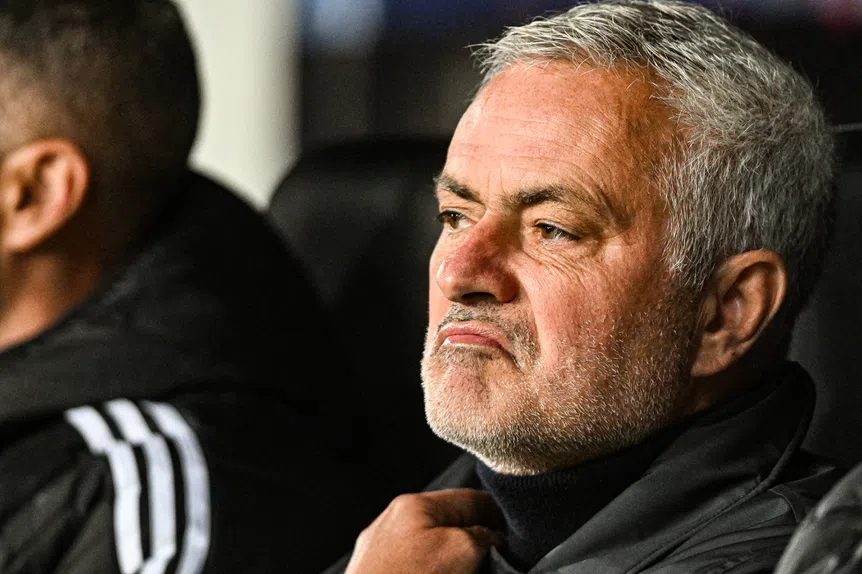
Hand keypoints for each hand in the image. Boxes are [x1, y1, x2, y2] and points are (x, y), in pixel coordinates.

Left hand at [345, 488, 504, 573]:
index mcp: (412, 505)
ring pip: (433, 552)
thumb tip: (492, 538)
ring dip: (456, 564)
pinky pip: (417, 570)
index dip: (499, 514)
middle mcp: (392, 525)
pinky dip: (435, 572)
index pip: (468, 498)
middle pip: (450, 526)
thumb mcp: (462, 550)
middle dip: (476, 543)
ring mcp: (381, 555)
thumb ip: (483, 535)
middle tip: (496, 560)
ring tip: (472, 571)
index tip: (517, 532)